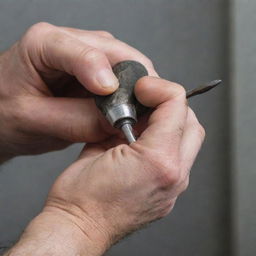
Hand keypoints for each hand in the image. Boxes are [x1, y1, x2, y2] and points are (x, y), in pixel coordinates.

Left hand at [0, 22, 156, 159]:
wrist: (3, 114)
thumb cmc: (5, 111)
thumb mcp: (33, 121)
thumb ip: (77, 121)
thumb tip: (116, 120)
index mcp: (44, 43)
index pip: (86, 54)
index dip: (108, 80)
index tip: (118, 106)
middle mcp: (71, 41)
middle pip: (118, 55)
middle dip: (133, 86)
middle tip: (135, 115)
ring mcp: (89, 55)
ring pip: (127, 67)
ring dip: (134, 92)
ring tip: (129, 116)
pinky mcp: (98, 71)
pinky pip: (124, 80)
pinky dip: (130, 97)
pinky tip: (124, 112)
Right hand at [31, 77, 202, 253]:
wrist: (80, 227)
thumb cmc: (81, 196)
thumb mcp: (96, 148)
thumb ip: (120, 126)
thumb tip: (132, 112)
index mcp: (157, 161)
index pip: (177, 106)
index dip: (159, 88)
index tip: (143, 87)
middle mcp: (173, 176)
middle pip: (190, 123)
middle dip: (171, 105)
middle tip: (148, 101)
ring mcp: (174, 187)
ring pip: (189, 140)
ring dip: (170, 122)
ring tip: (145, 120)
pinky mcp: (169, 192)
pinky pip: (179, 156)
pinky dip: (166, 141)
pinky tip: (145, 139)